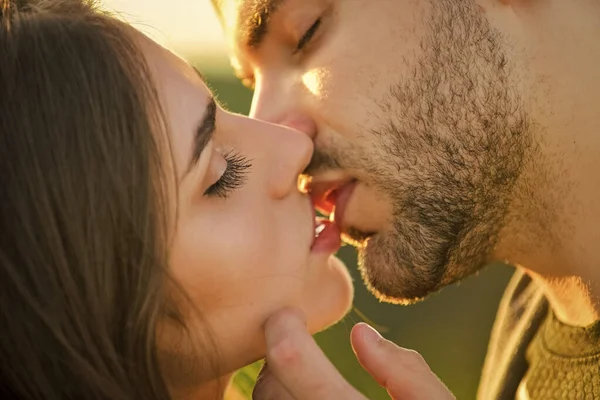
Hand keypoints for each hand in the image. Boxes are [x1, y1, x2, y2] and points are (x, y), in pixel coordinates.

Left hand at [252, 308, 454, 399]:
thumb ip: (410, 376)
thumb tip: (362, 336)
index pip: (290, 362)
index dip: (283, 330)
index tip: (288, 316)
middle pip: (268, 388)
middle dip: (279, 359)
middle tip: (296, 342)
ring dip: (275, 385)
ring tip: (299, 374)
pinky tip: (300, 397)